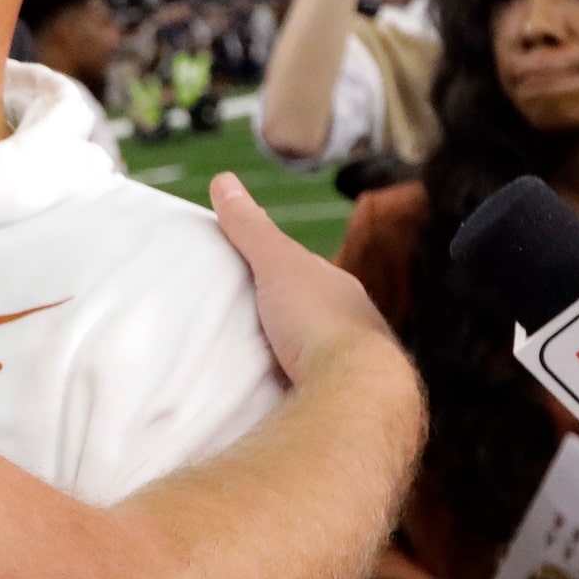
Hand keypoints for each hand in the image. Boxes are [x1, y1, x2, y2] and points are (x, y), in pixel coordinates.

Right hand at [210, 172, 403, 389]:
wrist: (355, 387)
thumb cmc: (318, 319)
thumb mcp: (276, 262)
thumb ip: (251, 227)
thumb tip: (223, 179)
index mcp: (341, 290)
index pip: (307, 272)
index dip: (278, 269)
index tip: (249, 272)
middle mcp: (354, 324)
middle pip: (311, 313)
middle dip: (285, 315)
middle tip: (244, 320)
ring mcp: (353, 365)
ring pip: (316, 352)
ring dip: (291, 354)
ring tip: (253, 360)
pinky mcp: (344, 400)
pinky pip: (314, 386)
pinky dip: (294, 385)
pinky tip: (274, 392)